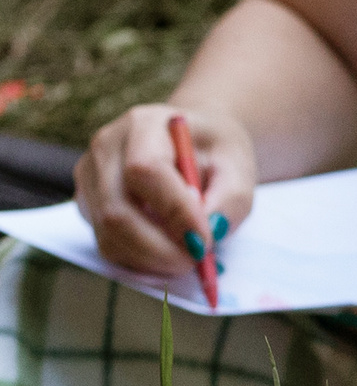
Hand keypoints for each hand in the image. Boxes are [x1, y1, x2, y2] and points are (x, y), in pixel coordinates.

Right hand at [75, 103, 255, 280]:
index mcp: (144, 124)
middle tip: (197, 261)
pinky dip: (139, 261)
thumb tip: (208, 233)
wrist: (191, 141)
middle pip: (117, 209)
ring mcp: (90, 177)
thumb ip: (231, 199)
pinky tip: (167, 256)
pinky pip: (106, 244)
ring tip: (188, 258)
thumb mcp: (238, 165)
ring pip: (108, 234)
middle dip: (160, 248)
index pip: (146, 170)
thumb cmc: (215, 150)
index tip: (205, 240)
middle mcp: (106, 148)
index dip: (174, 212)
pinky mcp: (87, 204)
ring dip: (150, 259)